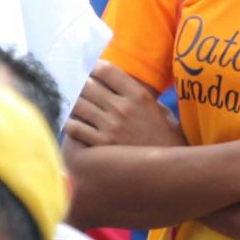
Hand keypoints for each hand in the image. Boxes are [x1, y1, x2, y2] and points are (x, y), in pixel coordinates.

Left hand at [64, 63, 184, 149]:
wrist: (168, 172)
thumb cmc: (168, 141)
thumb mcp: (162, 112)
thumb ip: (144, 98)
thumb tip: (126, 88)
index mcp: (139, 96)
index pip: (107, 70)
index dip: (95, 67)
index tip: (91, 70)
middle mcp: (122, 108)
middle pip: (88, 85)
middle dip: (81, 84)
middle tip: (79, 87)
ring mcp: (110, 127)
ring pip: (77, 104)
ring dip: (74, 103)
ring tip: (75, 105)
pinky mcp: (100, 146)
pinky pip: (74, 128)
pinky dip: (71, 124)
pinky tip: (74, 124)